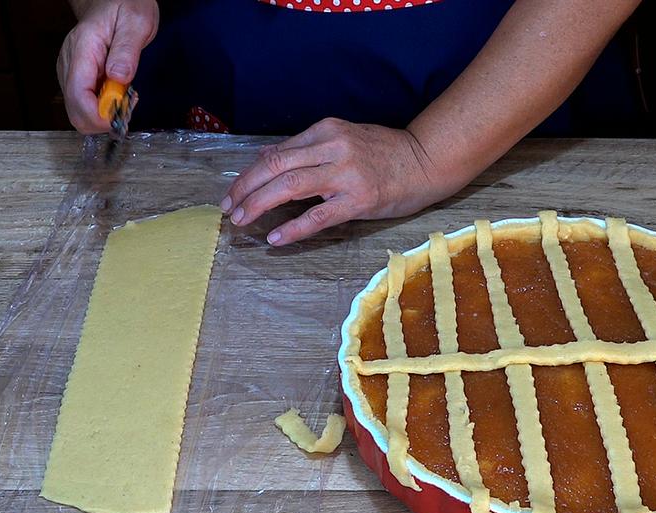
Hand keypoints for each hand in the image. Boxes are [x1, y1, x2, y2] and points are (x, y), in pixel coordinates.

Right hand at [57, 0, 158, 133]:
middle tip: (127, 105)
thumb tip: (119, 77)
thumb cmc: (124, 6)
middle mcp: (70, 64)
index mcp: (82, 50)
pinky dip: (104, 108)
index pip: (78, 95)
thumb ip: (127, 51)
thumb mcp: (136, 23)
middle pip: (75, 111)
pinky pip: (86, 105)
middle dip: (103, 119)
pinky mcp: (77, 78)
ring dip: (105, 114)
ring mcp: (71, 72)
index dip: (98, 116)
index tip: (120, 117)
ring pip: (80, 112)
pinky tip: (118, 94)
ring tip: (126, 96)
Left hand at [222, 118, 455, 245]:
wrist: (426, 161)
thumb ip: (307, 149)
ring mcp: (345, 174)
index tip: (234, 191)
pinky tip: (275, 238)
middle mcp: (332, 148)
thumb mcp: (343, 139)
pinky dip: (293, 227)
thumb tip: (267, 159)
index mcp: (326, 131)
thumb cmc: (386, 153)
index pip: (277, 153)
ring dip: (259, 205)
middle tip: (229, 208)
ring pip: (289, 187)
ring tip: (242, 220)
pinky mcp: (359, 200)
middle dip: (245, 189)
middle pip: (275, 167)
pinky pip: (318, 215)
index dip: (249, 174)